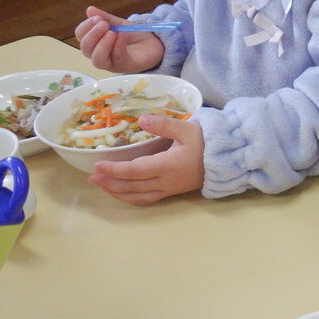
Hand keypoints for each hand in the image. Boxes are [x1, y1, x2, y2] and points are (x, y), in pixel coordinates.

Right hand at [75, 6, 164, 72]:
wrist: (156, 43)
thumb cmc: (134, 36)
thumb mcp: (119, 24)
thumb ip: (106, 18)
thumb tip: (89, 9)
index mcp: (96, 43)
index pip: (81, 37)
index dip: (85, 27)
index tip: (96, 18)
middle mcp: (101, 55)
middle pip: (86, 49)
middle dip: (93, 35)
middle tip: (103, 24)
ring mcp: (113, 63)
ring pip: (97, 59)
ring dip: (102, 44)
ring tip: (112, 32)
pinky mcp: (126, 66)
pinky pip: (117, 58)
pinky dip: (118, 46)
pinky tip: (122, 36)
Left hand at [88, 115, 204, 203]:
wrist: (227, 160)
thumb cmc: (207, 143)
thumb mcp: (188, 129)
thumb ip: (164, 125)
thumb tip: (142, 119)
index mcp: (167, 165)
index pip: (135, 171)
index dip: (115, 170)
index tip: (98, 166)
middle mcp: (165, 181)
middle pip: (132, 186)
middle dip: (110, 182)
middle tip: (92, 177)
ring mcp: (168, 189)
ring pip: (137, 195)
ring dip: (118, 192)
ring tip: (102, 185)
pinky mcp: (172, 191)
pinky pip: (147, 199)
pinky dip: (131, 197)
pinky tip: (122, 193)